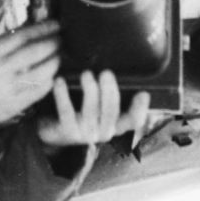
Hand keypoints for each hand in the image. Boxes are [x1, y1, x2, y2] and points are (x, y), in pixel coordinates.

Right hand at [0, 20, 60, 125]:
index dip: (44, 28)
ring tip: (58, 56)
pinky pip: (40, 90)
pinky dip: (50, 80)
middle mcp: (1, 69)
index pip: (23, 35)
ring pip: (43, 71)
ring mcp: (9, 87)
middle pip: (36, 51)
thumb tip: (33, 26)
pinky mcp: (16, 104)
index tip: (56, 24)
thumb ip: (6, 39)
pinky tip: (52, 74)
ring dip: (55, 61)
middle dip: (54, 43)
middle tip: (60, 39)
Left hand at [36, 71, 150, 148]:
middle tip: (106, 73)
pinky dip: (62, 95)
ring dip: (90, 91)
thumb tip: (115, 67)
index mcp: (116, 124)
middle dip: (110, 92)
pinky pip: (66, 112)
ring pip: (91, 111)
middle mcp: (104, 132)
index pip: (133, 120)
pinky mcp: (67, 132)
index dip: (140, 109)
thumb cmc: (83, 111)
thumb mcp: (100, 105)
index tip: (143, 93)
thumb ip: (109, 92)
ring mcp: (86, 134)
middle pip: (111, 112)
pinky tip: (59, 81)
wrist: (56, 131)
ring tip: (86, 74)